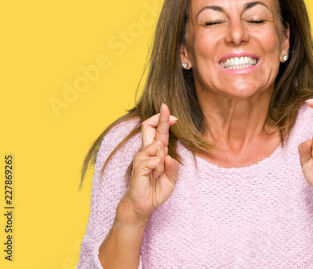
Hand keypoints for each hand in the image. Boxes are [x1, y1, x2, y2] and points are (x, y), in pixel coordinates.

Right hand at [119, 103, 179, 224]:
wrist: (143, 205)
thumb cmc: (155, 190)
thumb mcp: (171, 178)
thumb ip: (172, 166)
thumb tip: (169, 156)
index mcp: (155, 151)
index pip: (158, 131)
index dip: (165, 120)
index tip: (173, 114)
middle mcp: (146, 151)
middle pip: (148, 126)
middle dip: (159, 117)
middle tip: (166, 107)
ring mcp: (141, 157)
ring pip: (157, 145)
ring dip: (163, 159)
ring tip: (159, 173)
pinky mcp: (138, 166)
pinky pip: (154, 160)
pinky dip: (159, 168)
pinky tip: (155, 176)